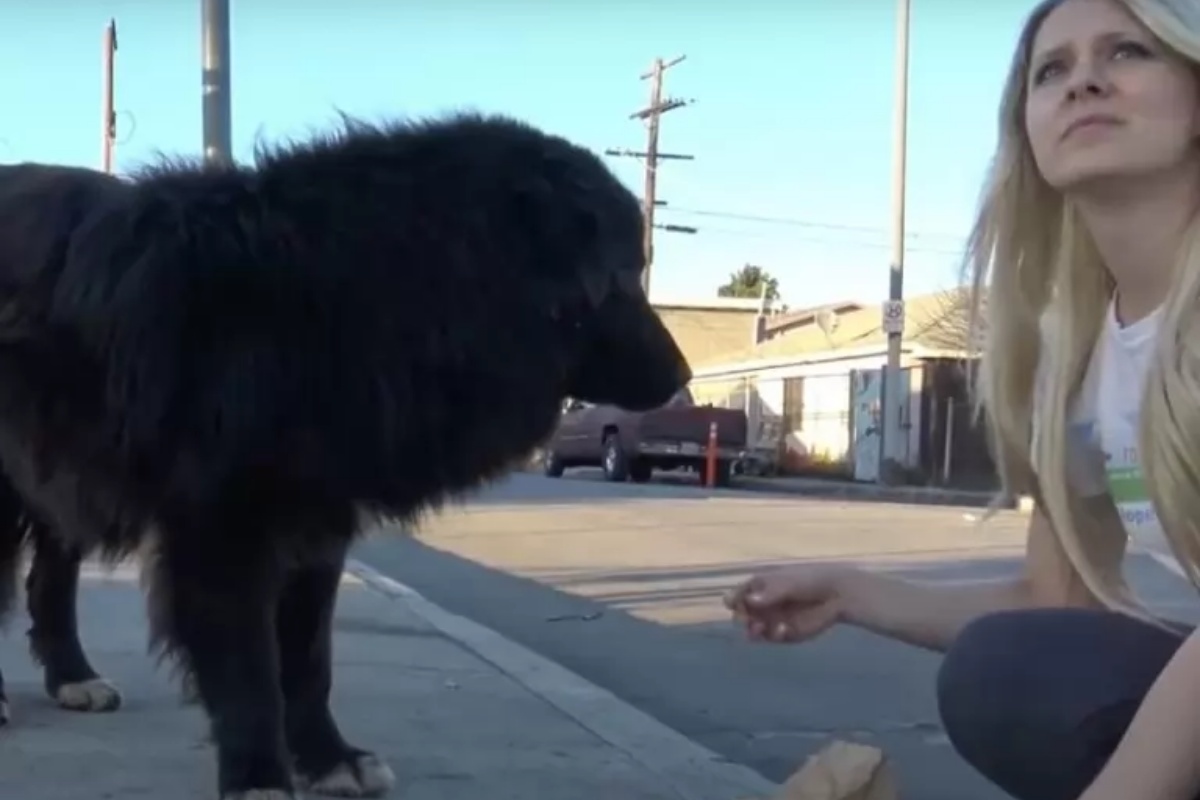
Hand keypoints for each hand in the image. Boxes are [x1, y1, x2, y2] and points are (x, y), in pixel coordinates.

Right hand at [724, 566, 849, 643]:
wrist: (837, 594)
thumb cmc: (810, 580)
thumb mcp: (788, 583)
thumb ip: (769, 593)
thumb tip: (748, 600)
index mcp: (759, 587)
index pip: (738, 594)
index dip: (734, 600)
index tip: (734, 604)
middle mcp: (763, 604)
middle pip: (742, 614)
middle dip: (741, 618)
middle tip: (745, 620)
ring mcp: (773, 619)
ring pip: (754, 629)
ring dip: (754, 631)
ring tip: (759, 629)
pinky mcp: (785, 633)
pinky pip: (773, 638)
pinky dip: (774, 636)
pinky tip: (782, 630)